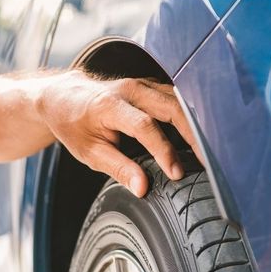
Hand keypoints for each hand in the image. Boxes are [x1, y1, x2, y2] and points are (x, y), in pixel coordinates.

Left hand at [37, 69, 200, 196]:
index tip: (176, 172)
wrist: (63, 97)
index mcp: (109, 105)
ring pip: (178, 100)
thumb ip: (118, 169)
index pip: (144, 126)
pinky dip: (188, 116)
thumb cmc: (73, 125)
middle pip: (171, 108)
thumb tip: (142, 188)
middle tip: (205, 163)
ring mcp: (141, 84)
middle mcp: (129, 89)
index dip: (163, 151)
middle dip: (192, 137)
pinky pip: (175, 98)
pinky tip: (198, 135)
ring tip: (207, 151)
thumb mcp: (89, 152)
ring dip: (195, 125)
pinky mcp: (149, 86)